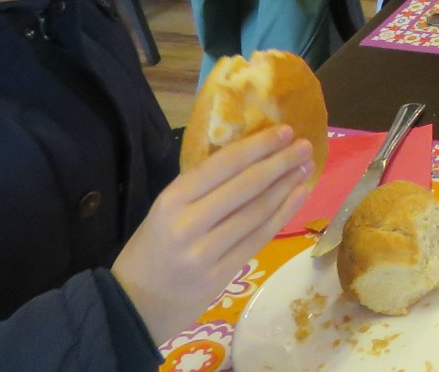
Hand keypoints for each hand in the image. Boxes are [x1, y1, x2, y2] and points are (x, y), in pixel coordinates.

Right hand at [112, 127, 314, 343]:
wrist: (131, 308)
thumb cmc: (150, 250)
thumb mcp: (165, 211)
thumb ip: (201, 189)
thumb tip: (251, 158)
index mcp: (172, 199)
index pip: (224, 164)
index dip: (259, 146)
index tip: (286, 130)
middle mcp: (189, 223)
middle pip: (246, 186)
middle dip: (281, 162)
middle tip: (307, 145)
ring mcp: (205, 253)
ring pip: (257, 211)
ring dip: (287, 186)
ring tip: (306, 168)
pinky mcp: (220, 276)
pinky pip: (258, 239)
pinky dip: (282, 215)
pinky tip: (298, 197)